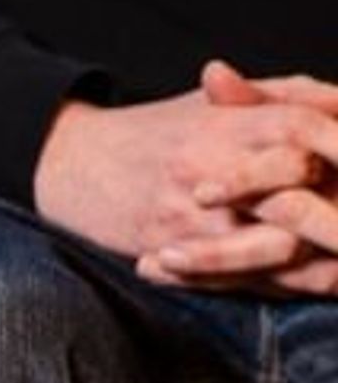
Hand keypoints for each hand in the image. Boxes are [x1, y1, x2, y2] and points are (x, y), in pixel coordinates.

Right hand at [39, 58, 337, 269]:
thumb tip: (337, 104)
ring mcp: (192, 216)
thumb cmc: (156, 131)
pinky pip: (243, 280)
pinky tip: (323, 278)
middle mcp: (207, 168)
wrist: (72, 163)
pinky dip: (291, 285)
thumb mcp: (214, 103)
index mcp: (223, 124)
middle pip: (296, 194)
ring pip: (278, 247)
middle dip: (336, 214)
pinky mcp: (176, 253)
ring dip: (322, 255)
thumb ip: (278, 97)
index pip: (300, 127)